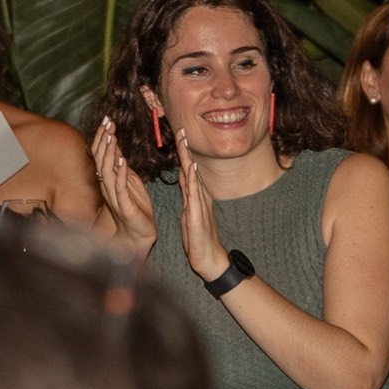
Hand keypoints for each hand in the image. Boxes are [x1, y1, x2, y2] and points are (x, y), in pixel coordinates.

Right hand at [91, 118, 157, 255]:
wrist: (138, 234)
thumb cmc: (135, 209)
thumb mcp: (130, 183)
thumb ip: (123, 167)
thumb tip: (117, 148)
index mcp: (109, 179)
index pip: (102, 155)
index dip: (104, 137)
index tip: (108, 120)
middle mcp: (107, 186)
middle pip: (101, 159)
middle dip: (104, 139)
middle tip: (107, 122)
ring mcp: (114, 196)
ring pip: (107, 171)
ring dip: (110, 153)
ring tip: (112, 136)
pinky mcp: (123, 206)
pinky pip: (119, 187)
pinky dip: (120, 173)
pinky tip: (122, 160)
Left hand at [174, 127, 227, 283]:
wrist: (210, 259)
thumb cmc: (199, 239)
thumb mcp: (190, 213)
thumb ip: (189, 195)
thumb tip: (185, 178)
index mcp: (195, 196)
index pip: (187, 170)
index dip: (183, 153)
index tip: (178, 135)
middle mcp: (199, 197)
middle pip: (191, 168)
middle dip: (185, 149)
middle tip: (181, 129)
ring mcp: (200, 205)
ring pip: (193, 176)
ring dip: (188, 158)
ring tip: (184, 141)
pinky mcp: (198, 215)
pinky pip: (195, 194)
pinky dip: (193, 179)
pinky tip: (192, 167)